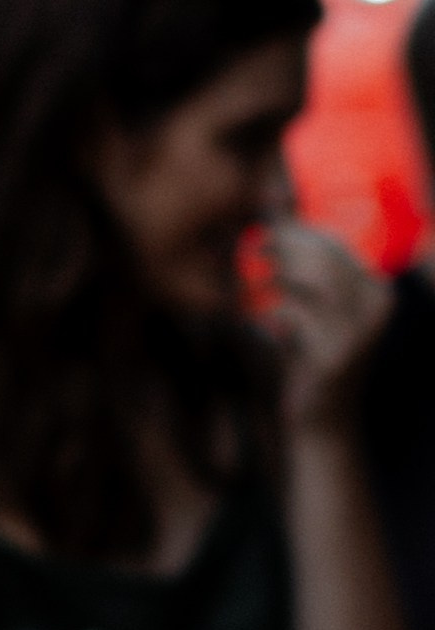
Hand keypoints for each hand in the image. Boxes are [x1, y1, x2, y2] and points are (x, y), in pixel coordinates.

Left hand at [266, 221, 390, 435]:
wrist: (321, 417)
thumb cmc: (308, 355)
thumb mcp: (310, 309)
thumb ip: (299, 267)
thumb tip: (271, 211)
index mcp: (375, 292)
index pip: (335, 246)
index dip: (297, 233)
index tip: (266, 230)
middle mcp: (376, 309)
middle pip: (325, 257)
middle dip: (286, 246)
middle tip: (255, 248)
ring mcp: (358, 333)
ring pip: (314, 280)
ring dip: (277, 273)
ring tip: (252, 278)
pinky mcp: (334, 356)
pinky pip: (295, 315)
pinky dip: (270, 308)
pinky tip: (255, 314)